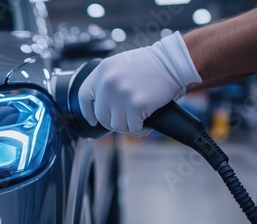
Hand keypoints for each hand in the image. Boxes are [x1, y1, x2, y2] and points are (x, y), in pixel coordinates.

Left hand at [78, 31, 201, 135]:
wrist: (172, 61)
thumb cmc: (150, 63)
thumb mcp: (120, 65)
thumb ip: (107, 81)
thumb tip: (101, 104)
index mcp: (101, 71)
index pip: (84, 96)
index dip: (87, 111)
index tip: (93, 119)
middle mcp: (107, 83)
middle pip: (101, 115)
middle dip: (113, 121)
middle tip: (126, 120)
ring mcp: (121, 95)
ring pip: (116, 125)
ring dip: (128, 127)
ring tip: (138, 121)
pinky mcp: (136, 105)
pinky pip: (133, 128)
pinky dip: (141, 130)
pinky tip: (146, 125)